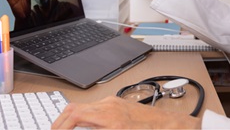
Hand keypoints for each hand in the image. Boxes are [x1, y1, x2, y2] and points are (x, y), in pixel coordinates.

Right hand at [51, 96, 200, 128]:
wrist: (170, 126)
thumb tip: (83, 129)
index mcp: (110, 118)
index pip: (74, 117)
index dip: (59, 127)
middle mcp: (110, 106)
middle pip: (74, 109)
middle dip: (60, 123)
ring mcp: (113, 102)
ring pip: (82, 107)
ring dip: (70, 119)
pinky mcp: (117, 103)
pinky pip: (93, 107)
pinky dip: (82, 116)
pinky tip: (82, 127)